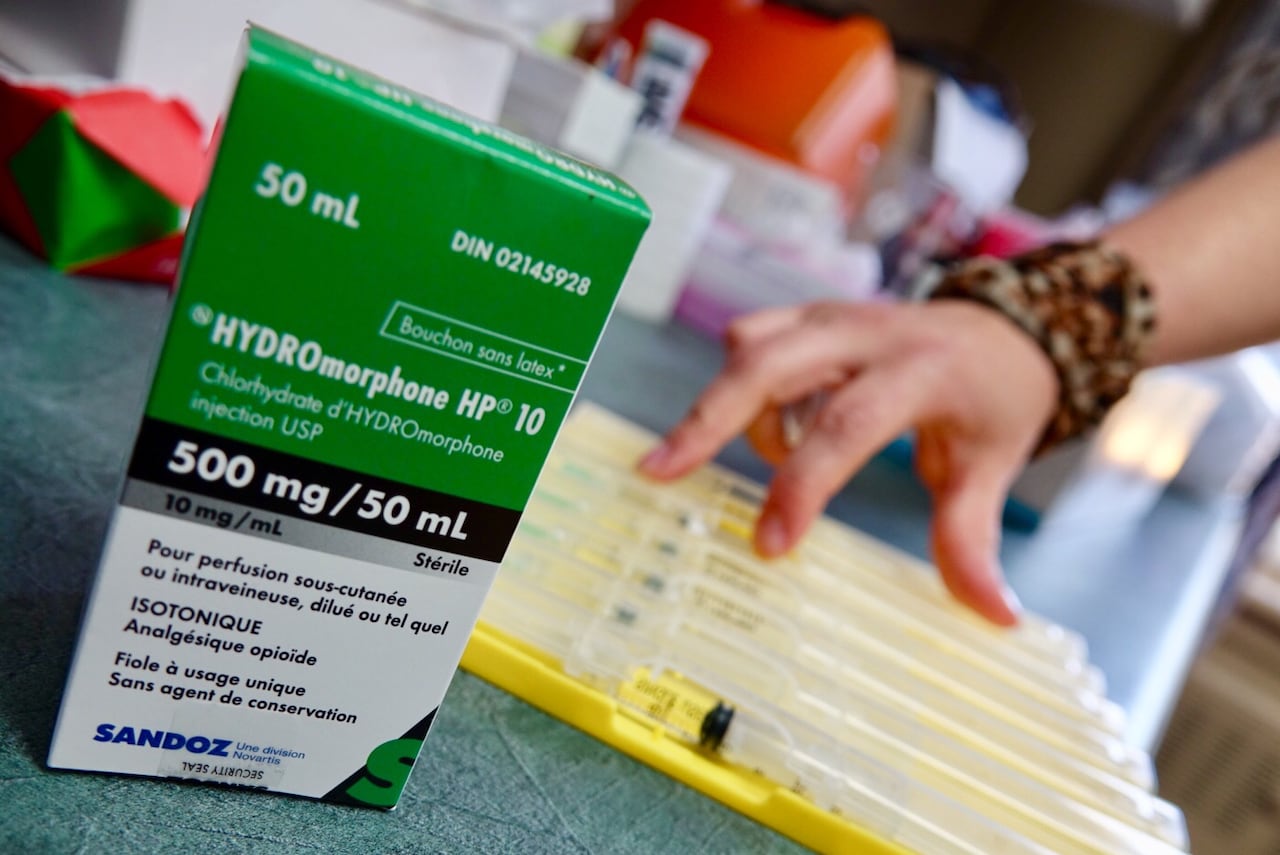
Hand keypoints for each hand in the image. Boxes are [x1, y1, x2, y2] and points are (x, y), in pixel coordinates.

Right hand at [638, 300, 1057, 625]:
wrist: (1009, 329)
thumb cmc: (996, 401)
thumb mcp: (992, 468)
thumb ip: (971, 540)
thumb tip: (994, 616)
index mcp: (920, 371)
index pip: (846, 425)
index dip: (802, 485)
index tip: (769, 547)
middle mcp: (866, 333)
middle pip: (767, 364)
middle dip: (708, 418)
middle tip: (659, 472)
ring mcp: (833, 317)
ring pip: (751, 346)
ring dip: (737, 408)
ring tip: (772, 459)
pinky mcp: (811, 316)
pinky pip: (754, 338)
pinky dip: (743, 383)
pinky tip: (773, 427)